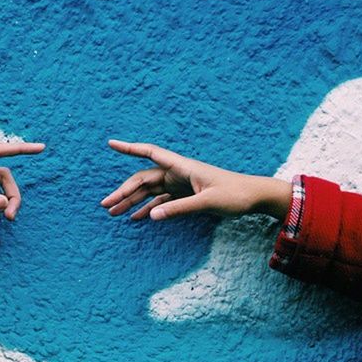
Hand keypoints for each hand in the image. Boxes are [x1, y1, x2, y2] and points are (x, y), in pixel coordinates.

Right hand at [101, 139, 291, 220]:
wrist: (255, 197)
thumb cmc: (235, 194)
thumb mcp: (207, 203)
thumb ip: (179, 209)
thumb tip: (150, 216)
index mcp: (182, 167)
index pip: (150, 153)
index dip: (130, 148)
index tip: (110, 144)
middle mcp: (177, 173)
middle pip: (143, 179)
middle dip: (123, 191)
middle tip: (105, 205)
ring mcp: (180, 185)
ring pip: (149, 191)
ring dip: (132, 202)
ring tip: (114, 213)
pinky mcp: (185, 196)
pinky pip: (161, 201)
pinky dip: (148, 209)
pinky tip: (136, 218)